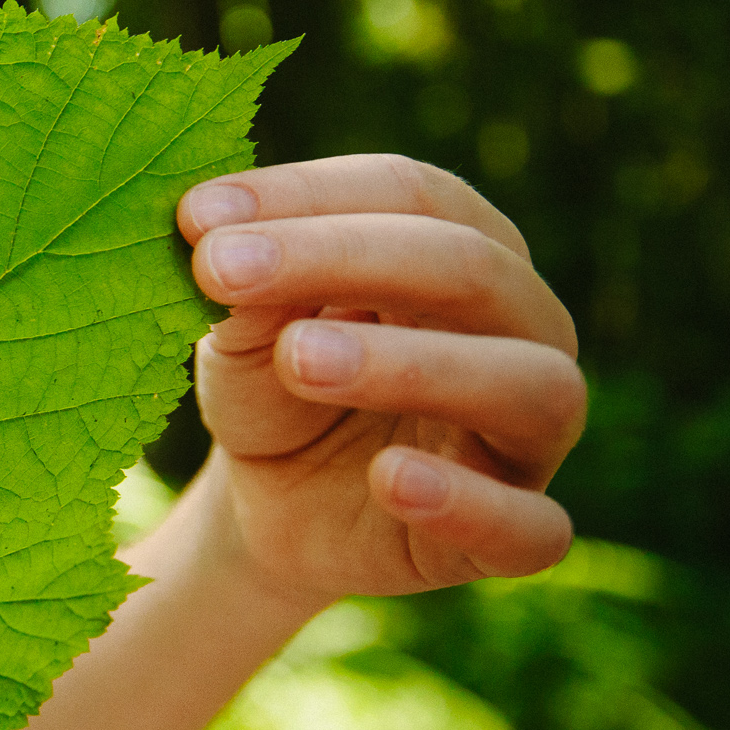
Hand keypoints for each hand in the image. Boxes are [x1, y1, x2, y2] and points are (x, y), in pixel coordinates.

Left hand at [178, 153, 582, 603]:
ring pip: (530, 385)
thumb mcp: (244, 338)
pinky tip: (388, 479)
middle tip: (221, 271)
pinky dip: (469, 505)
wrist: (273, 508)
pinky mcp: (516, 534)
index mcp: (465, 249)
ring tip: (295, 360)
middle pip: (474, 269)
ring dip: (414, 365)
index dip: (309, 196)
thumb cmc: (273, 391)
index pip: (414, 195)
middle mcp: (523, 328)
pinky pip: (533, 526)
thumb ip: (248, 296)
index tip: (196, 217)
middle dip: (344, 259)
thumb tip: (223, 249)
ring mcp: (531, 434)